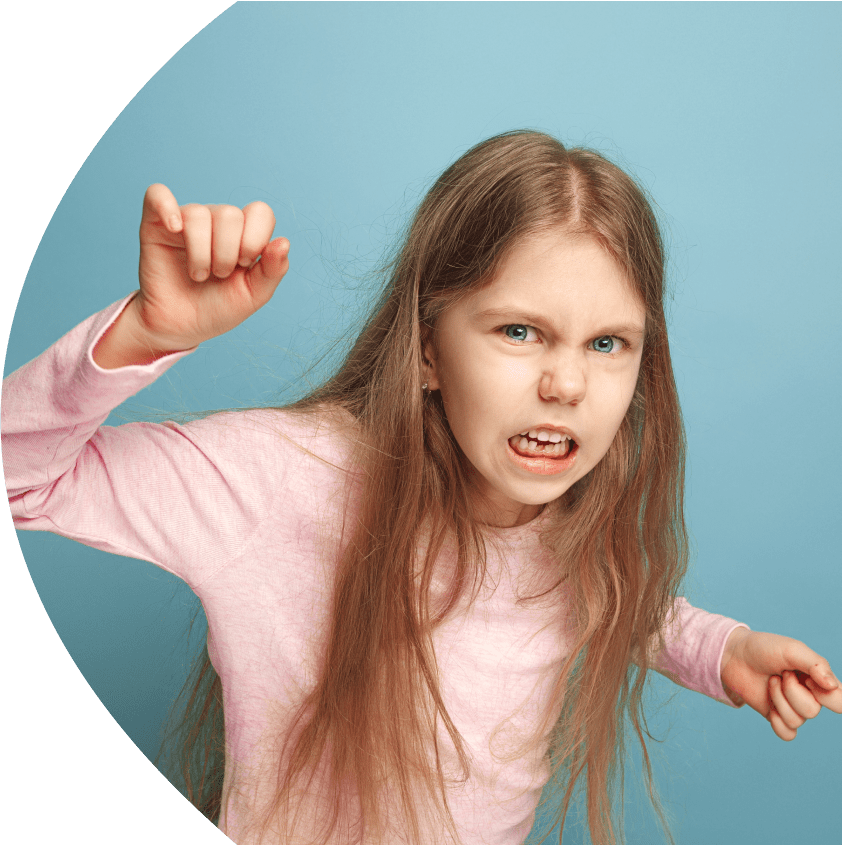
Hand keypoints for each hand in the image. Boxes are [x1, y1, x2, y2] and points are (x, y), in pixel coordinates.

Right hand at [95, 184, 289, 367]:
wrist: (181, 327)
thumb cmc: (218, 308)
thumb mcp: (253, 295)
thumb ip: (273, 271)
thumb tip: (284, 242)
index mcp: (244, 233)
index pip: (260, 212)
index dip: (255, 239)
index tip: (245, 265)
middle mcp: (217, 221)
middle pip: (230, 214)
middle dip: (227, 253)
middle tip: (219, 275)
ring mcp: (186, 220)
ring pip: (199, 214)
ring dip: (201, 253)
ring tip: (199, 275)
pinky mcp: (156, 224)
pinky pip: (158, 195)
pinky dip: (167, 208)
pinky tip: (174, 229)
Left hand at [721, 628, 841, 740]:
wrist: (734, 655)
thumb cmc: (764, 648)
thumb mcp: (792, 649)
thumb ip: (815, 664)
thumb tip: (832, 686)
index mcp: (819, 680)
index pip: (840, 701)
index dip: (829, 695)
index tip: (809, 680)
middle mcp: (810, 696)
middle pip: (812, 711)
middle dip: (791, 691)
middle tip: (782, 673)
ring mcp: (793, 708)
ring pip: (797, 720)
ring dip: (778, 698)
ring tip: (771, 681)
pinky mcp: (776, 716)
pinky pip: (787, 734)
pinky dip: (776, 721)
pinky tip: (769, 705)